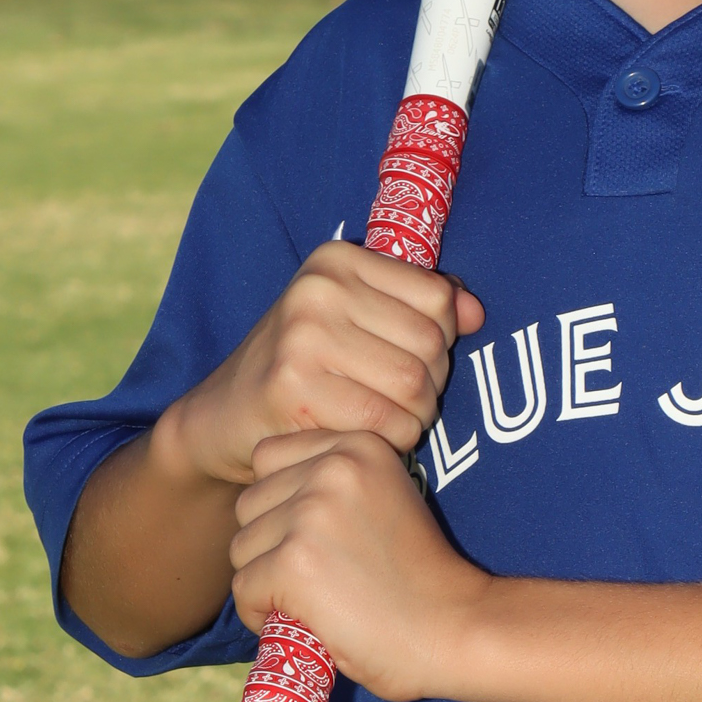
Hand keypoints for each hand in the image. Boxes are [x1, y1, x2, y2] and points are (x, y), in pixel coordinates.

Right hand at [161, 245, 484, 488]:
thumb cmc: (306, 365)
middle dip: (431, 384)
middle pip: (431, 345)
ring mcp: (302, 337)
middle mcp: (318, 289)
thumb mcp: (359, 317)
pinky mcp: (293, 388)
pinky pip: (385, 424)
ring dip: (415, 417)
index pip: (438, 297)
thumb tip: (476, 314)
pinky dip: (391, 441)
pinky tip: (366, 437)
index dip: (442, 339)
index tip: (412, 358)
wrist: (225, 415)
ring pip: (415, 387)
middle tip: (402, 401)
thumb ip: (422, 306)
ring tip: (389, 419)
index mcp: (337, 260)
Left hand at [228, 430, 490, 701]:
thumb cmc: (421, 577)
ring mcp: (311, 513)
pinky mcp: (293, 562)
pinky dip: (264, 615)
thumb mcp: (387, 498)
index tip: (323, 539)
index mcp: (359, 445)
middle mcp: (333, 467)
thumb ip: (336, 483)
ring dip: (267, 582)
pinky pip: (244, 590)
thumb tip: (269, 494)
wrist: (455, 630)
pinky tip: (308, 622)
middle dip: (271, 545)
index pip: (269, 458)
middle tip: (322, 577)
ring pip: (242, 548)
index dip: (284, 505)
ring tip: (317, 601)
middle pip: (250, 503)